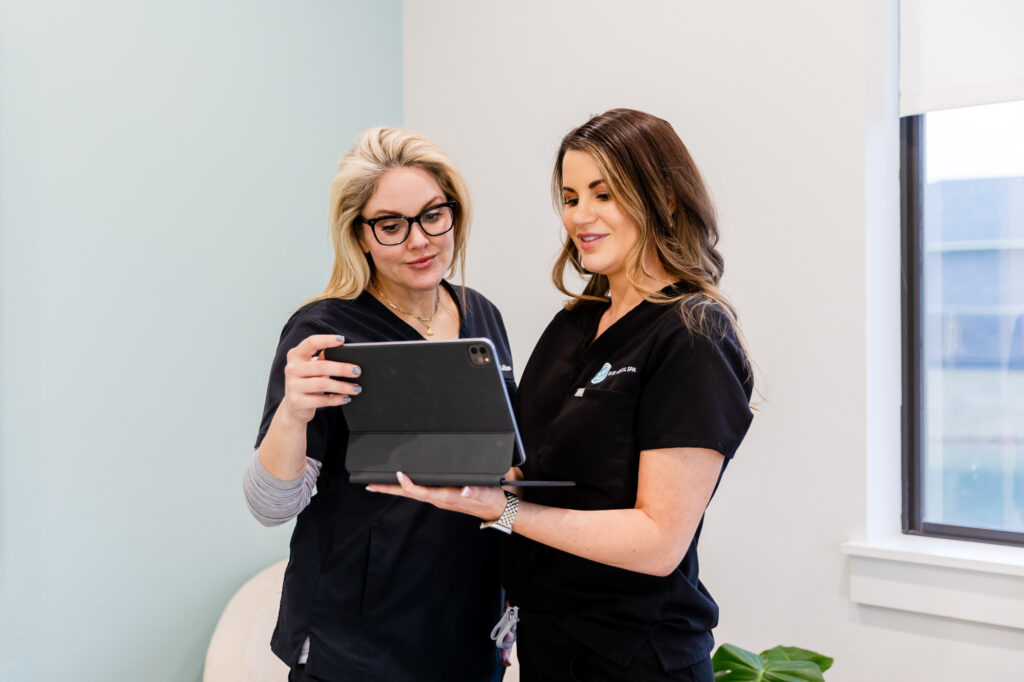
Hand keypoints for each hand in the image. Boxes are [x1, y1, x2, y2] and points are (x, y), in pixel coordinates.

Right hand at [280, 334, 361, 423]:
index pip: (311, 343)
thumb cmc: (308, 382)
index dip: (326, 340)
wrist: (294, 406)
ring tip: (357, 388)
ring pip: (322, 384)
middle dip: (342, 368)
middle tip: (357, 371)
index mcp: (296, 355)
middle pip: (321, 366)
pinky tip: (347, 398)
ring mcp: (292, 386)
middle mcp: (291, 368)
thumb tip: (346, 355)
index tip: (342, 340)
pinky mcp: (296, 402)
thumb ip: (324, 359)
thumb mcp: (313, 368)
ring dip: (342, 386)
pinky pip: (321, 400)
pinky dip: (337, 399)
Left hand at [366, 472, 507, 521]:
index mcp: (445, 497)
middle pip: (408, 494)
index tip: (398, 473)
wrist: (496, 508)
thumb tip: (463, 491)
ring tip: (378, 483)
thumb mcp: (484, 493)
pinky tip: (401, 482)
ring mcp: (437, 498)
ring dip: (394, 488)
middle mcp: (437, 499)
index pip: (421, 491)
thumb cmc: (490, 498)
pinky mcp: (440, 495)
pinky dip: (406, 486)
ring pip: (411, 493)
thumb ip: (474, 491)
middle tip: (370, 484)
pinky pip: (418, 491)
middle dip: (389, 489)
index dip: (408, 483)